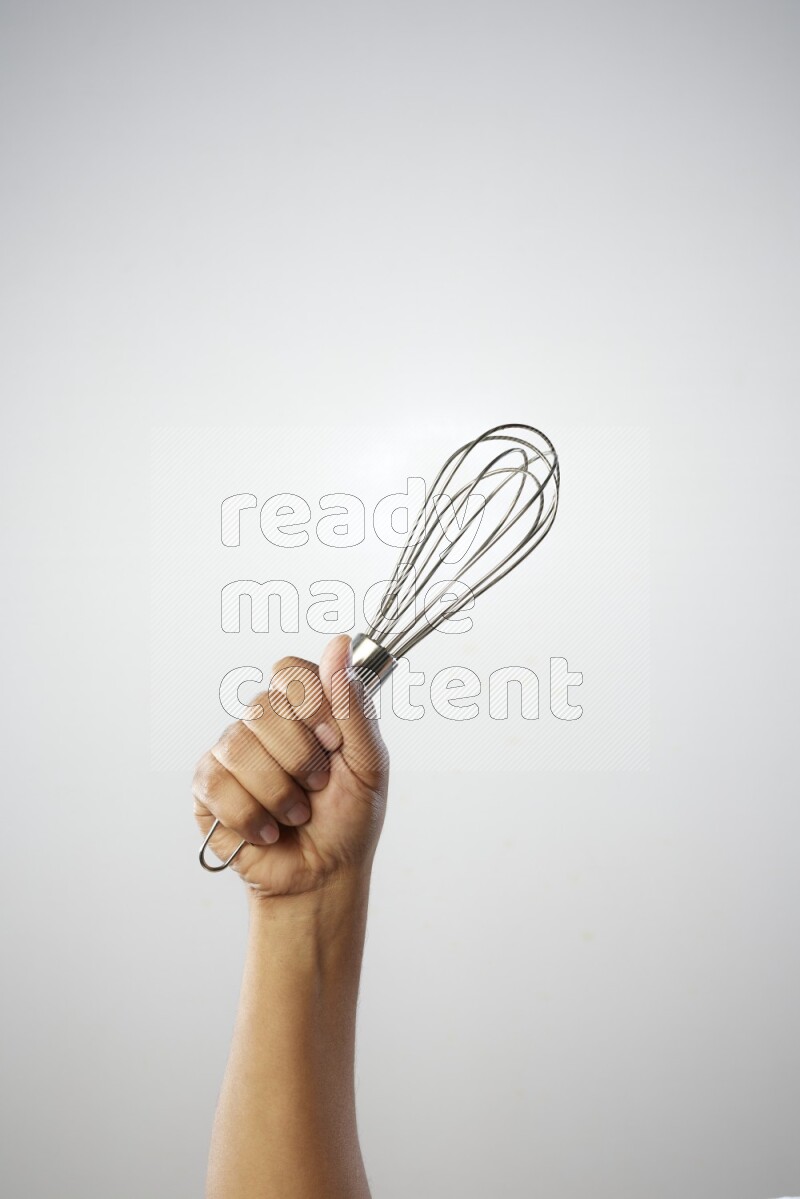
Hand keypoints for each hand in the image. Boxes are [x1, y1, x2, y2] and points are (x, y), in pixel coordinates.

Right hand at [193, 635, 388, 894]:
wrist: (323, 874)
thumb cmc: (348, 818)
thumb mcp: (367, 762)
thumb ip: (353, 704)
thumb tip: (337, 643)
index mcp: (304, 710)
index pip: (290, 673)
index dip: (309, 703)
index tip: (331, 741)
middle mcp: (264, 724)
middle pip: (262, 708)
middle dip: (299, 759)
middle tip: (316, 789)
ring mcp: (232, 752)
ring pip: (239, 746)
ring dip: (277, 792)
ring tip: (295, 814)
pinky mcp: (207, 787)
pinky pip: (217, 783)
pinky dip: (251, 815)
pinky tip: (267, 830)